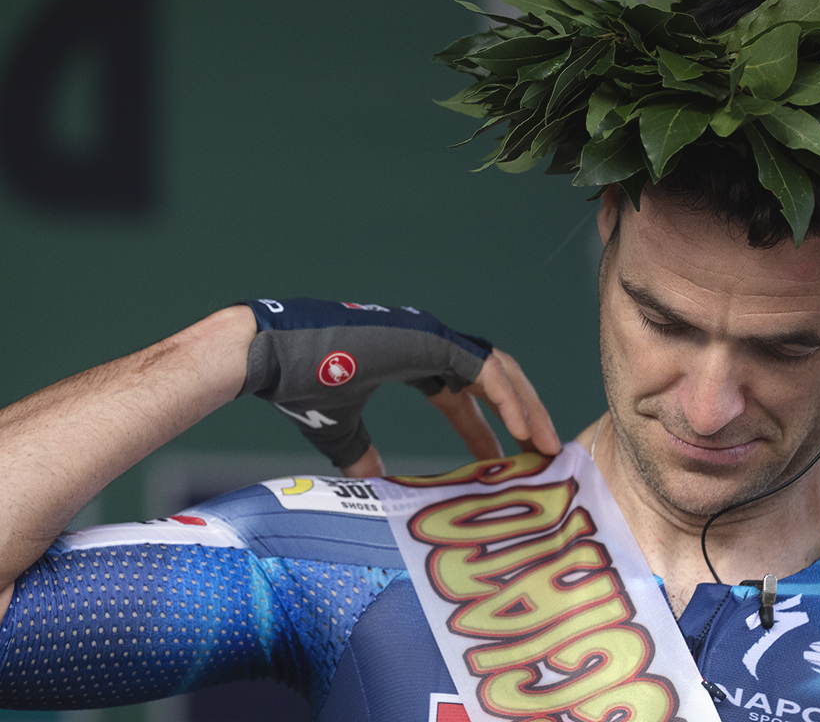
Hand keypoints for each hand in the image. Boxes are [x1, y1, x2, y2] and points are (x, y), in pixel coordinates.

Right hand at [238, 299, 559, 475]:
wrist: (273, 356)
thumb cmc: (297, 385)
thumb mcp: (339, 429)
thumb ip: (360, 454)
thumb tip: (372, 482)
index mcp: (408, 360)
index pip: (461, 394)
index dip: (483, 428)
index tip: (499, 462)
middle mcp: (425, 345)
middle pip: (491, 378)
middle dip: (519, 414)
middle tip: (540, 454)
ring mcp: (430, 337)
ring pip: (498, 369)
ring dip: (526, 406)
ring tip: (545, 445)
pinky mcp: (430, 339)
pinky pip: (486, 369)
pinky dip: (508, 398)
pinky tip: (523, 429)